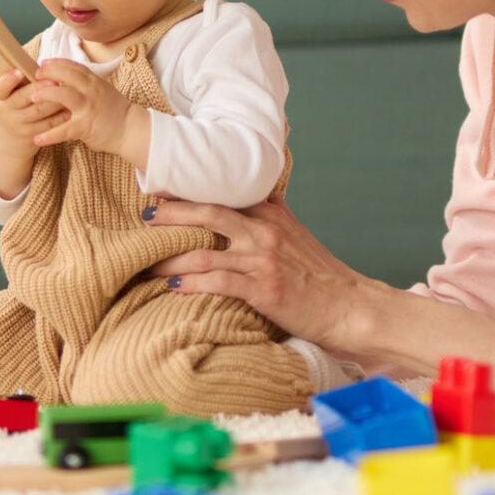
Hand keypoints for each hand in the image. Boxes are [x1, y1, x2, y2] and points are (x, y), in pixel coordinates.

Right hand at [0, 70, 65, 153]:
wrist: (8, 138)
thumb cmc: (15, 105)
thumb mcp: (10, 93)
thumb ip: (21, 79)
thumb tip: (36, 58)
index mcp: (0, 96)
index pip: (0, 87)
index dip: (9, 80)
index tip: (19, 72)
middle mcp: (6, 111)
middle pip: (23, 98)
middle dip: (40, 88)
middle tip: (54, 80)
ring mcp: (18, 125)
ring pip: (39, 111)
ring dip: (55, 100)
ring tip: (68, 91)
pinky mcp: (31, 136)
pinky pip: (48, 124)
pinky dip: (60, 115)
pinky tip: (70, 107)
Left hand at [27, 59, 145, 158]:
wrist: (131, 129)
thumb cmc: (114, 111)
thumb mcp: (102, 91)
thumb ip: (86, 85)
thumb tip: (65, 80)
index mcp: (94, 82)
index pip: (73, 66)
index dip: (56, 63)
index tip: (43, 62)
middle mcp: (91, 91)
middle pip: (67, 75)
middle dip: (49, 72)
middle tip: (34, 76)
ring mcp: (88, 108)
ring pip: (64, 95)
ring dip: (46, 95)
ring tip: (32, 98)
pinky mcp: (85, 126)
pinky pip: (64, 130)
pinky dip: (49, 135)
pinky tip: (37, 138)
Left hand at [144, 193, 380, 354]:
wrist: (350, 307)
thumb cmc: (319, 275)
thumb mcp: (295, 234)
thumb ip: (270, 214)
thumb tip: (245, 198)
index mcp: (271, 214)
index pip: (224, 193)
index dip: (190, 190)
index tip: (162, 187)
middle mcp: (265, 231)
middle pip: (208, 212)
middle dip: (171, 213)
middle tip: (145, 216)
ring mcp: (264, 259)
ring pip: (205, 252)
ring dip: (171, 258)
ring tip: (149, 264)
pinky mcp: (264, 288)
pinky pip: (218, 282)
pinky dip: (191, 284)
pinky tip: (174, 288)